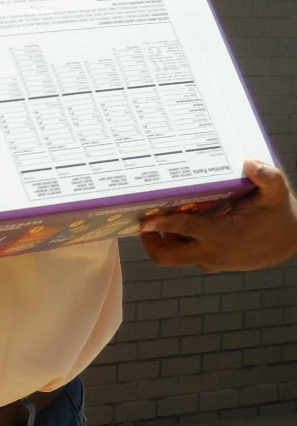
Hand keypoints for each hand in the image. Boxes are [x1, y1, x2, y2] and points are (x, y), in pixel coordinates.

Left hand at [140, 159, 296, 272]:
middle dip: (149, 240)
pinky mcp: (210, 262)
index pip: (186, 229)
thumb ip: (267, 177)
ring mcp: (210, 260)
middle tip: (143, 219)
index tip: (145, 219)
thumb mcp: (277, 193)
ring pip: (173, 255)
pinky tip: (179, 220)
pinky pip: (185, 254)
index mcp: (224, 235)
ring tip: (160, 215)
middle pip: (167, 256)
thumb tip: (249, 162)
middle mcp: (212, 252)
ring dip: (162, 239)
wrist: (289, 241)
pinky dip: (177, 240)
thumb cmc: (279, 214)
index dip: (163, 224)